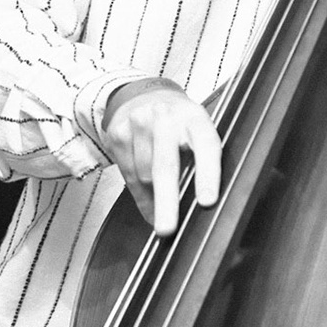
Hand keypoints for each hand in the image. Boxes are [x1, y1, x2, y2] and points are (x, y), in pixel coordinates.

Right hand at [102, 78, 221, 234]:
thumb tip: (198, 207)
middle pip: (166, 166)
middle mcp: (166, 117)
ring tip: (163, 210)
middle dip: (167, 202)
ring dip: (154, 200)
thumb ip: (199, 160)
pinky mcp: (118, 133)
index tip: (206, 202)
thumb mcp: (196, 132)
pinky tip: (148, 200)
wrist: (143, 96)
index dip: (207, 174)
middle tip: (167, 229)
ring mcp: (139, 123)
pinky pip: (128, 175)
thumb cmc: (179, 124)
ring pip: (144, 176)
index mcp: (195, 118)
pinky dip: (139, 195)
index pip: (205, 146)